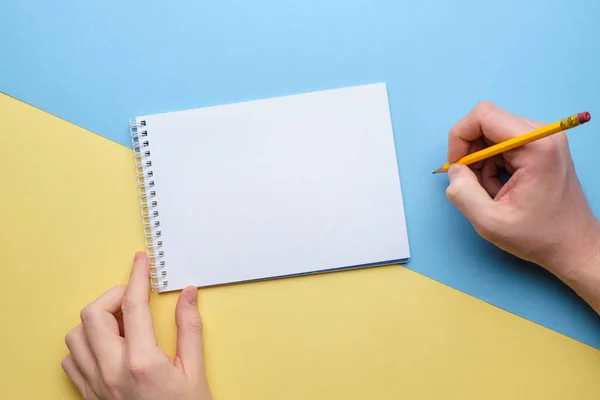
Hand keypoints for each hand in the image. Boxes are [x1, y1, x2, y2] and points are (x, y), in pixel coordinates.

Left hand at [61, 252, 212, 399]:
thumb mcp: (196, 372)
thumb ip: (190, 329)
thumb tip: (188, 295)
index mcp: (142, 361)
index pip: (133, 304)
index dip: (137, 275)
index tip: (141, 261)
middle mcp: (112, 371)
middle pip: (93, 314)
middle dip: (113, 296)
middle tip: (134, 297)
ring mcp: (96, 385)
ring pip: (75, 336)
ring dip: (96, 321)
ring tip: (123, 323)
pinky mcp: (90, 397)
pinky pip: (72, 361)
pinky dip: (85, 345)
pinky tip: (108, 346)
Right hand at [445, 101, 599, 284]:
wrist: (573, 246)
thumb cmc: (539, 236)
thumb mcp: (490, 222)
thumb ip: (463, 193)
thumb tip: (454, 170)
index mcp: (535, 146)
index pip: (483, 115)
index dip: (460, 137)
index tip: (457, 166)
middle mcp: (543, 135)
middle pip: (487, 123)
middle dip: (470, 152)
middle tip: (471, 183)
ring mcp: (544, 139)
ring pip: (492, 134)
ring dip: (480, 161)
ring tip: (490, 191)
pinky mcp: (541, 147)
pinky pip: (503, 144)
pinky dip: (492, 164)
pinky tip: (500, 188)